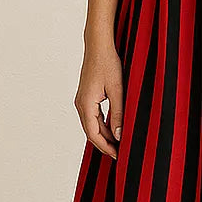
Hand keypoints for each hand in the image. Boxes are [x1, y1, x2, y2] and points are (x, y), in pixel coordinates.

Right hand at [74, 40, 123, 160]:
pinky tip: (113, 127)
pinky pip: (92, 116)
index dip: (106, 147)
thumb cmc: (108, 64)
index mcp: (86, 105)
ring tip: (118, 143)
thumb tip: (119, 135)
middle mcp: (80, 105)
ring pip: (92, 125)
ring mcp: (82, 100)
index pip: (94, 135)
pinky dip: (102, 124)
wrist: (98, 45)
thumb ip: (118, 113)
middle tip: (120, 153)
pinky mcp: (86, 96)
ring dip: (104, 135)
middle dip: (105, 144)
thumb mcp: (117, 90)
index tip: (118, 155)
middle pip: (91, 132)